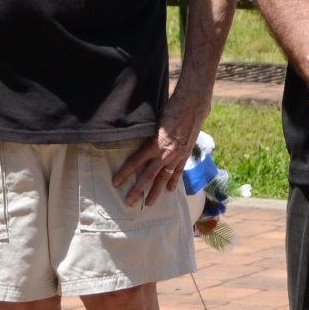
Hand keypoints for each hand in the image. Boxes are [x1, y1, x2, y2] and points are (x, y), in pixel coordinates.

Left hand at [114, 91, 203, 206]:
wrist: (192, 106)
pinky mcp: (186, 154)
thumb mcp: (153, 121)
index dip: (124, 173)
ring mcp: (177, 155)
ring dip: (156, 191)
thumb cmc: (170, 108)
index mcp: (154, 144)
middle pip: (148, 176)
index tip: (116, 182)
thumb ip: (146, 134)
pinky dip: (174, 180)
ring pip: (164, 177)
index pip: (135, 162)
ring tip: (149, 203)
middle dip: (138, 190)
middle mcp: (165, 153)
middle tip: (129, 201)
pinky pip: (178, 170)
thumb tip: (134, 139)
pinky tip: (170, 190)